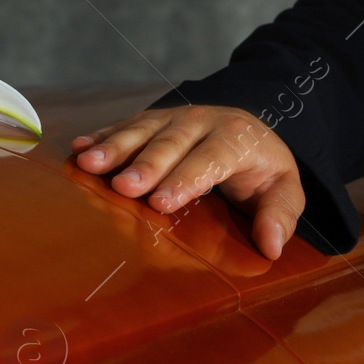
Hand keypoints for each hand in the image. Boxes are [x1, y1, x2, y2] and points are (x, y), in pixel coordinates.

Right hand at [71, 105, 303, 259]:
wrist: (249, 128)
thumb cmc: (262, 169)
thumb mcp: (284, 189)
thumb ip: (280, 214)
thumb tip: (273, 246)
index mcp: (236, 138)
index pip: (211, 158)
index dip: (187, 179)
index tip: (162, 203)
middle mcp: (201, 121)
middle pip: (171, 142)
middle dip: (146, 164)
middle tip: (123, 187)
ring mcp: (172, 117)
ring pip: (142, 130)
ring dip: (115, 147)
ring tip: (89, 164)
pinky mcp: (151, 120)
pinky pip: (124, 126)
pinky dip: (101, 137)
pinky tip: (79, 148)